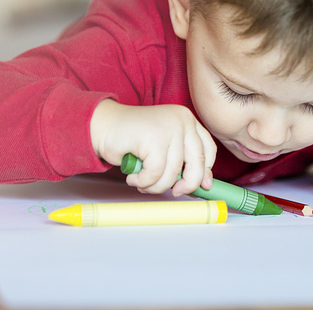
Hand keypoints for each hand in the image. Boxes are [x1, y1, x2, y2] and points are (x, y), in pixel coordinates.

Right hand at [90, 99, 215, 196]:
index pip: (208, 149)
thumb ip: (184, 161)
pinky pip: (155, 173)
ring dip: (157, 186)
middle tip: (175, 192)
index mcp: (187, 120)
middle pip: (198, 162)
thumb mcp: (165, 148)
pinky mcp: (153, 137)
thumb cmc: (133, 139)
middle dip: (187, 184)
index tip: (200, 186)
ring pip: (173, 172)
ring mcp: (168, 127)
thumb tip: (205, 184)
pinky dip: (143, 182)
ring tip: (142, 183)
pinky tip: (133, 177)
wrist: (104, 126)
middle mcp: (182, 120)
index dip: (205, 171)